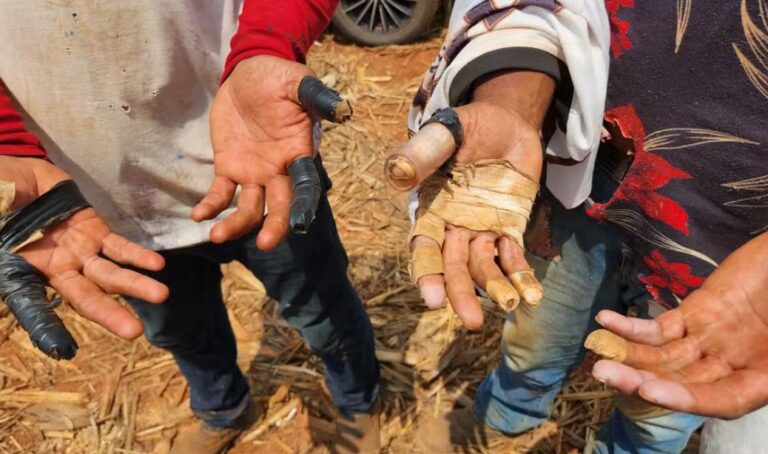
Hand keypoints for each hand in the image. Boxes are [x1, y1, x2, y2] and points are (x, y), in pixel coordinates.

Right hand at [0, 157, 167, 338]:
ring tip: (162, 295)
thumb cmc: (0, 197)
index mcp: (20, 271)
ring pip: (109, 274)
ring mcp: (78, 253)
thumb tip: (2, 220)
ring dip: (135, 285)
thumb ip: (0, 212)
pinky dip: (138, 256)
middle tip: (134, 332)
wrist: (22, 179)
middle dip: (109, 314)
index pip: (31, 305)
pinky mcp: (96, 233)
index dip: (46, 327)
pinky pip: (119, 247)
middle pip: (84, 297)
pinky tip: (157, 265)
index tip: (66, 350)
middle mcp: (54, 270)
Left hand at [193, 55, 314, 248]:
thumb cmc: (279, 78)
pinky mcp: (229, 166)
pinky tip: (198, 216)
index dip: (303, 207)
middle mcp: (278, 171)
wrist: (249, 72)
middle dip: (274, 226)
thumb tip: (343, 110)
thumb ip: (316, 97)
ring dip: (236, 224)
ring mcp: (253, 172)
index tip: (298, 225)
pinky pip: (220, 193)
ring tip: (216, 235)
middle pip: (279, 206)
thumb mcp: (298, 83)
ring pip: (248, 207)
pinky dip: (210, 206)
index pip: (305, 186)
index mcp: (298, 154)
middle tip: (264, 243)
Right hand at [387, 71, 554, 327]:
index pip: (424, 247)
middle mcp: (453, 226)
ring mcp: (482, 229)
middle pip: (453, 266)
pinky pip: (513, 256)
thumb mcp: (445, 133)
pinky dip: (521, 275)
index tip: (432, 300)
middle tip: (470, 322)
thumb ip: (422, 153)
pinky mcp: (509, 227)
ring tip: (511, 305)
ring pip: (483, 266)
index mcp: (431, 208)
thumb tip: (397, 174)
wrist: (507, 122)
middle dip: (459, 293)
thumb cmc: (468, 126)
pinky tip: (532, 296)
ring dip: (494, 287)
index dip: (426, 272)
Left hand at [589, 232, 767, 418]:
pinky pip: (660, 324)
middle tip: (602, 375)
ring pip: (663, 355)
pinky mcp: (697, 311)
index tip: (650, 390)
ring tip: (596, 353)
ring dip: (628, 354)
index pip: (720, 400)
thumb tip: (756, 371)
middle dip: (640, 379)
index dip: (686, 399)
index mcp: (764, 380)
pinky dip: (632, 325)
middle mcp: (734, 365)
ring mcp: (712, 338)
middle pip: (681, 380)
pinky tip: (607, 321)